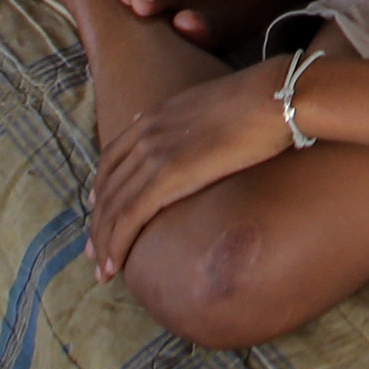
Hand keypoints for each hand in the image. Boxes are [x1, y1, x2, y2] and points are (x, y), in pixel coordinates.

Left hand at [86, 64, 290, 277]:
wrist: (275, 97)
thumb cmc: (261, 102)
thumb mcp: (214, 106)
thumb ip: (190, 121)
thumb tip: (185, 131)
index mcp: (155, 116)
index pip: (111, 159)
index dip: (100, 189)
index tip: (97, 211)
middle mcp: (147, 134)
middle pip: (106, 187)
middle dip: (97, 223)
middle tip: (93, 253)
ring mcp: (155, 154)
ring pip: (113, 207)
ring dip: (104, 242)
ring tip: (103, 270)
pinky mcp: (169, 176)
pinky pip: (130, 216)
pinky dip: (117, 243)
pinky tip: (116, 264)